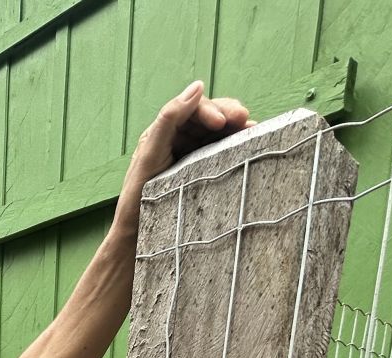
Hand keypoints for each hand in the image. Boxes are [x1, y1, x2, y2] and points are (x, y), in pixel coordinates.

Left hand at [115, 82, 252, 232]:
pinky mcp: (204, 172)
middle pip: (210, 117)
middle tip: (245, 119)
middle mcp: (179, 139)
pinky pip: (223, 152)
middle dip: (228, 114)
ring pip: (220, 133)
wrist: (139, 235)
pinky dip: (236, 146)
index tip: (222, 122)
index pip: (191, 110)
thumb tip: (196, 87)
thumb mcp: (151, 154)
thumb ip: (169, 119)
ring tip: (252, 130)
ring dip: (237, 129)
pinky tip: (249, 144)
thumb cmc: (139, 197)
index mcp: (164, 131)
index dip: (209, 110)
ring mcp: (193, 155)